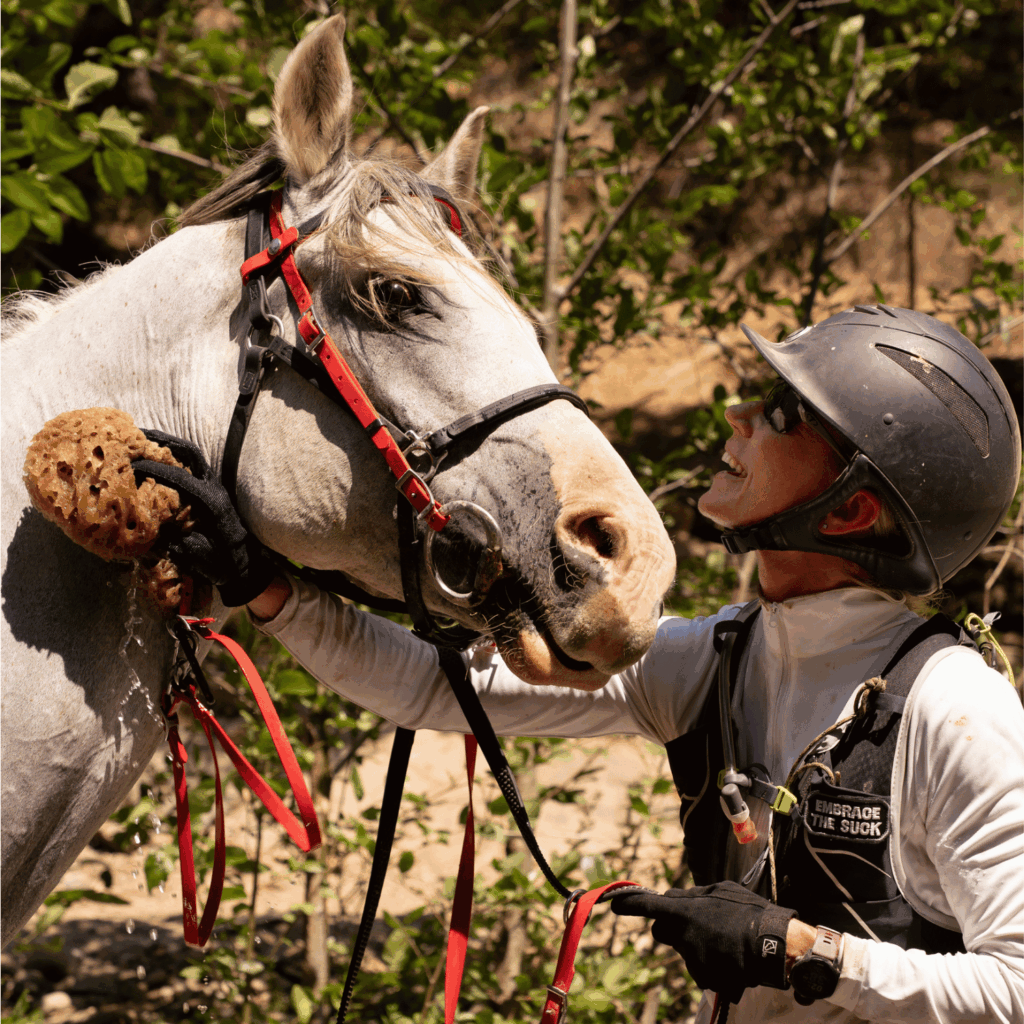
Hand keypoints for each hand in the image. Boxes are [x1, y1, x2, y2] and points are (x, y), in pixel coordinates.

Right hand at [133, 430, 275, 606]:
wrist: (246, 567)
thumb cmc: (224, 566)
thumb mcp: (198, 558)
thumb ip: (176, 545)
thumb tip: (149, 532)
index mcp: (212, 503)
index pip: (180, 478)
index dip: (155, 469)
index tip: (132, 465)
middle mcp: (215, 489)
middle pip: (191, 455)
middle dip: (165, 442)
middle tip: (138, 435)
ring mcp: (216, 488)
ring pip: (193, 458)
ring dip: (170, 446)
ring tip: (144, 439)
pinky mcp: (213, 491)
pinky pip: (193, 468)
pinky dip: (175, 459)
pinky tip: (157, 458)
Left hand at [610, 881, 795, 1000]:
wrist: (773, 946)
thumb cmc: (748, 912)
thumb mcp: (719, 890)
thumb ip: (692, 895)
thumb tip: (673, 898)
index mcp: (685, 910)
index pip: (648, 906)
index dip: (629, 904)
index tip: (614, 904)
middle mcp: (683, 936)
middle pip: (662, 931)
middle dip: (670, 926)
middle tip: (693, 922)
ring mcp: (693, 959)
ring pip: (683, 948)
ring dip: (695, 943)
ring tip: (724, 938)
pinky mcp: (704, 977)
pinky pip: (698, 965)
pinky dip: (708, 960)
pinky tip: (727, 954)